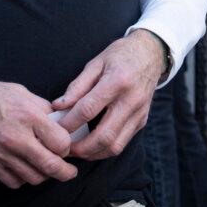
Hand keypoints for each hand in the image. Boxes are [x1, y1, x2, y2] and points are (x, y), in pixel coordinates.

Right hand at [0, 74, 77, 188]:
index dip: (67, 146)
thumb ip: (43, 109)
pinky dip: (23, 179)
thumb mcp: (22, 92)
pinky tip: (25, 168)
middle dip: (65, 172)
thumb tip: (59, 122)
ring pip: (34, 178)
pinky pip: (15, 182)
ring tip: (46, 168)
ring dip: (44, 175)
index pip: (60, 142)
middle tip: (69, 171)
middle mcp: (17, 137)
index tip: (66, 145)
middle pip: (50, 166)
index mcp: (28, 115)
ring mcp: (3, 153)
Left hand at [50, 30, 163, 160]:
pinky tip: (91, 146)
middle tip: (64, 148)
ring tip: (76, 151)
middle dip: (81, 147)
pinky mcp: (142, 121)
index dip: (69, 122)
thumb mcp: (96, 63)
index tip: (55, 128)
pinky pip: (122, 142)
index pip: (88, 109)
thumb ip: (77, 86)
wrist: (150, 54)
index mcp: (117, 81)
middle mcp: (131, 100)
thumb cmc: (120, 55)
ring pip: (115, 145)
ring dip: (93, 153)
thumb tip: (58, 106)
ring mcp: (139, 113)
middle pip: (104, 135)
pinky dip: (104, 149)